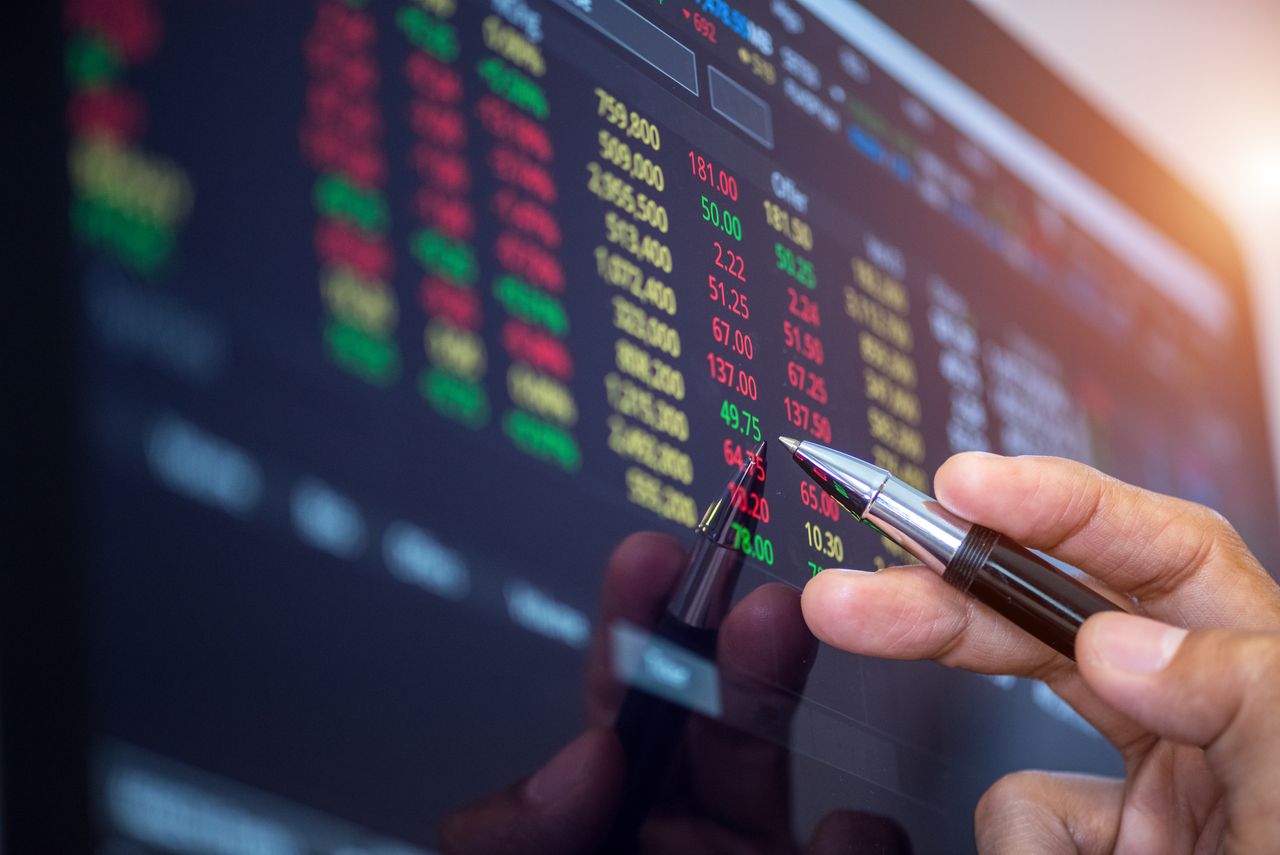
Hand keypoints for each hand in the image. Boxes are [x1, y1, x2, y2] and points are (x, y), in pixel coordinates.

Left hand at [439, 532, 908, 853]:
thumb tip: (584, 760)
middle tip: (751, 584)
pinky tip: (848, 834)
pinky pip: (864, 841)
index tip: (651, 557)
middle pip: (715, 714)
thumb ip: (524, 836)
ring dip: (785, 689)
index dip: (636, 626)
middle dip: (732, 637)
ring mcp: (751, 850)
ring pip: (786, 759)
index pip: (623, 706)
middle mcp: (681, 830)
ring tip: (780, 633)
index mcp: (605, 822)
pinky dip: (864, 835)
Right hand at [802, 452, 1279, 852]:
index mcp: (1265, 679)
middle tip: (845, 598)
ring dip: (1019, 821)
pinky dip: (1028, 853)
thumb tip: (1123, 640)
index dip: (1059, 506)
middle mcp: (1207, 724)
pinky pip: (1025, 830)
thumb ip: (1242, 689)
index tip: (963, 489)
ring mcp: (1154, 800)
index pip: (1164, 558)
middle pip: (1055, 633)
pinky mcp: (1105, 852)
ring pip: (1024, 753)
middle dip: (943, 610)